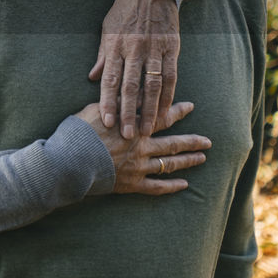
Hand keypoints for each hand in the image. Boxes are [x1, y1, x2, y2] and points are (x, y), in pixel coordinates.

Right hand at [76, 103, 209, 195]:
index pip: (160, 116)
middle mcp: (141, 146)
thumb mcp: (96, 109)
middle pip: (173, 143)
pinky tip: (184, 184)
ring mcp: (138, 167)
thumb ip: (115, 102)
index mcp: (134, 126)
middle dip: (192, 141)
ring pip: (169, 164)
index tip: (191, 107)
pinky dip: (171, 186)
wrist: (69, 161)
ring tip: (202, 159)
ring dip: (188, 161)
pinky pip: (157, 187)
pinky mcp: (131, 184)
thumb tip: (126, 90)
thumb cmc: (78, 133)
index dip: (177, 111)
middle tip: (208, 141)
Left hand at [89, 0, 179, 139]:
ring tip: (148, 130)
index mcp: (115, 45)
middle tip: (127, 136)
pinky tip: (167, 111)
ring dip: (150, 110)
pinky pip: (170, 75)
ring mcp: (154, 49)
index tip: (106, 123)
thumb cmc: (125, 11)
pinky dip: (169, 95)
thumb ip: (102, 55)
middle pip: (130, 86)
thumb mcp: (107, 29)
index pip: (109, 80)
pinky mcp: (171, 47)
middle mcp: (133, 49)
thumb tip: (92, 78)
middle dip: (128, 113)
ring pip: (151, 85)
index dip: (108, 102)